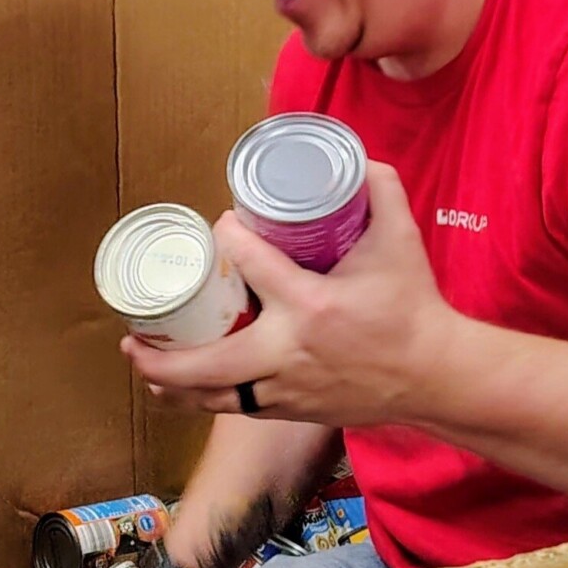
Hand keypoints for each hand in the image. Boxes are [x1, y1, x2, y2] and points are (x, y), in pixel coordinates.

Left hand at [123, 163, 456, 430]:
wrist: (436, 374)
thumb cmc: (414, 306)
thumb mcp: (401, 240)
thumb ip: (382, 190)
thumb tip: (358, 157)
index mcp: (311, 304)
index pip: (249, 263)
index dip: (225, 238)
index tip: (218, 226)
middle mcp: (290, 351)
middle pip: (208, 363)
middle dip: (161, 356)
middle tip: (131, 335)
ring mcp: (289, 388)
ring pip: (216, 396)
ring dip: (173, 384)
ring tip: (143, 364)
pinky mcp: (295, 409)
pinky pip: (239, 410)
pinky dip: (206, 401)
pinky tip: (183, 391)